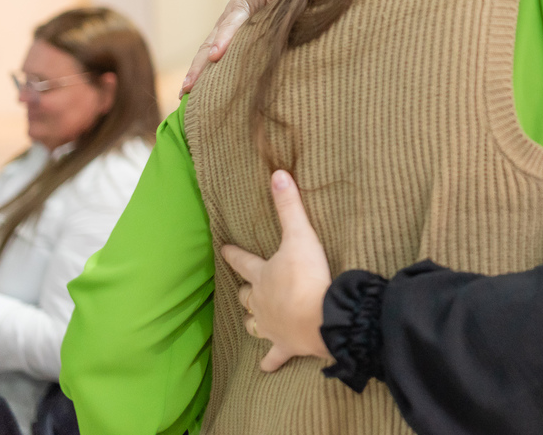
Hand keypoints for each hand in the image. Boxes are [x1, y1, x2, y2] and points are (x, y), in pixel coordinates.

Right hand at [180, 0, 288, 96]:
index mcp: (241, 7)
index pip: (231, 25)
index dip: (223, 40)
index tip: (216, 56)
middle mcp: (226, 20)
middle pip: (209, 44)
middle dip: (199, 65)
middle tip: (189, 86)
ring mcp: (222, 30)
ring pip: (205, 52)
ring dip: (195, 72)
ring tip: (184, 94)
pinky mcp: (224, 38)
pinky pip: (210, 55)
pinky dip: (202, 72)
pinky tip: (193, 91)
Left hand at [221, 170, 332, 371]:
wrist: (319, 317)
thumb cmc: (308, 277)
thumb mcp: (300, 236)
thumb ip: (289, 206)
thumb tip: (278, 174)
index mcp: (262, 276)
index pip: (242, 261)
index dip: (233, 254)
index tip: (223, 248)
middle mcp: (260, 302)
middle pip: (247, 296)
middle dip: (245, 292)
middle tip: (244, 289)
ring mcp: (270, 326)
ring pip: (254, 325)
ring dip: (253, 322)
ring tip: (253, 321)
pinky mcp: (285, 346)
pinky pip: (274, 357)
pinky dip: (271, 361)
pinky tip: (267, 367)